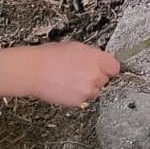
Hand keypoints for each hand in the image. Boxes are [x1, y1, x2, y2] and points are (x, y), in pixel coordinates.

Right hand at [0, 42, 119, 106]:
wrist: (34, 71)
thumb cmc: (50, 55)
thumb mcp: (75, 47)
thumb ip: (91, 55)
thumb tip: (98, 61)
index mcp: (96, 58)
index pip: (115, 67)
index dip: (108, 67)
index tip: (104, 68)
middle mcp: (95, 74)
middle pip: (105, 79)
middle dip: (96, 77)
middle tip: (81, 73)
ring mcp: (88, 89)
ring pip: (95, 91)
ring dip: (88, 87)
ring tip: (71, 80)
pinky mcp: (79, 101)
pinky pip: (84, 99)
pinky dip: (78, 95)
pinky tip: (66, 87)